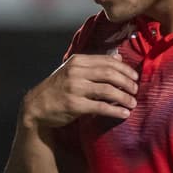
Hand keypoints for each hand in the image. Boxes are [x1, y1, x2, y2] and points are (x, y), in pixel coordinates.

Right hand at [20, 54, 137, 129]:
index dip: (125, 69)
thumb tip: (118, 57)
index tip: (135, 77)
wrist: (36, 106)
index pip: (107, 61)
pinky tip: (124, 114)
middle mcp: (76, 72)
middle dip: (127, 82)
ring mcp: (74, 89)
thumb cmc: (57, 88)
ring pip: (108, 90)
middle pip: (110, 74)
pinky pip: (101, 107)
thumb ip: (94, 64)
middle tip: (136, 90)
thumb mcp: (72, 70)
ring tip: (132, 103)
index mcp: (77, 61)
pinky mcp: (75, 105)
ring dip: (124, 97)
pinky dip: (115, 111)